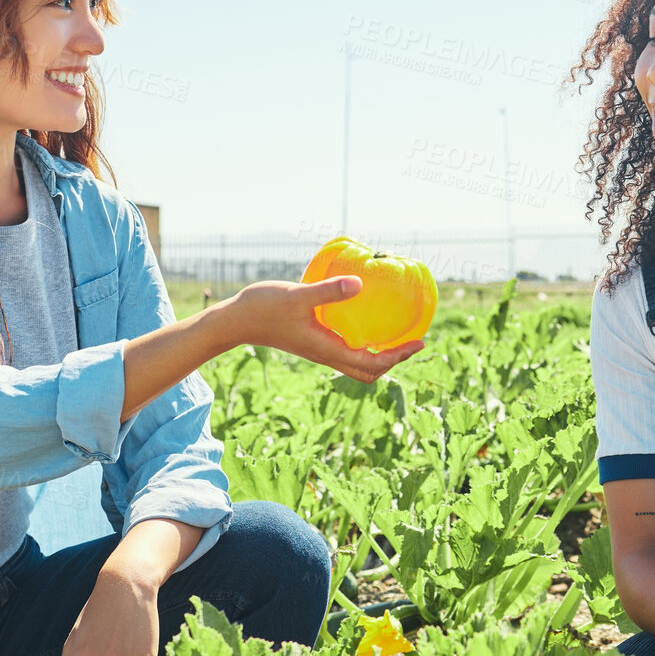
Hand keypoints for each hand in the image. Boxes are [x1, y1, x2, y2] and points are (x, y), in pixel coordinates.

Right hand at [221, 277, 423, 382]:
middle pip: (368, 370)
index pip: (372, 364)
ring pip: (356, 362)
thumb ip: (328, 292)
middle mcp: (327, 354)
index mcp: (328, 350)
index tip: (419, 342)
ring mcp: (319, 349)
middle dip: (394, 360)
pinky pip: (345, 348)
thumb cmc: (264, 308)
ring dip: (379, 354)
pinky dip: (362, 341)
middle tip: (413, 341)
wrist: (235, 320)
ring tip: (396, 333)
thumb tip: (360, 285)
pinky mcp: (313, 340)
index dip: (398, 356)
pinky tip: (365, 318)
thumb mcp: (298, 296)